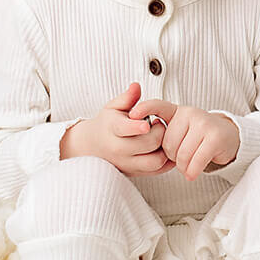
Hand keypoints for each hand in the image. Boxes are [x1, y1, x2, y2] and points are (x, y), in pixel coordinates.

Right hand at [61, 83, 175, 176]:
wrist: (93, 146)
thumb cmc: (107, 123)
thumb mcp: (113, 107)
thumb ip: (127, 97)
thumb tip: (136, 86)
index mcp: (112, 129)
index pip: (124, 129)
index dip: (136, 127)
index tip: (146, 124)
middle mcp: (118, 149)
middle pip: (147, 144)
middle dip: (159, 132)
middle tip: (159, 124)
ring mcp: (127, 164)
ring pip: (154, 162)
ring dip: (165, 148)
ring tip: (161, 137)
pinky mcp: (135, 173)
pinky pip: (158, 171)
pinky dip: (167, 161)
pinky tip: (167, 149)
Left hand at [126, 97, 238, 180]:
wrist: (229, 137)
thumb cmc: (199, 136)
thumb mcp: (181, 129)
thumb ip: (164, 132)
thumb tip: (144, 145)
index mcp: (177, 111)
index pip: (157, 105)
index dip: (144, 109)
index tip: (132, 115)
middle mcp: (190, 113)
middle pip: (168, 143)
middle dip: (172, 157)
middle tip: (181, 158)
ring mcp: (204, 124)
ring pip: (182, 154)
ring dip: (183, 167)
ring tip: (188, 165)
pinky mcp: (215, 137)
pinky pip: (196, 161)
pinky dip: (192, 171)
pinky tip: (193, 173)